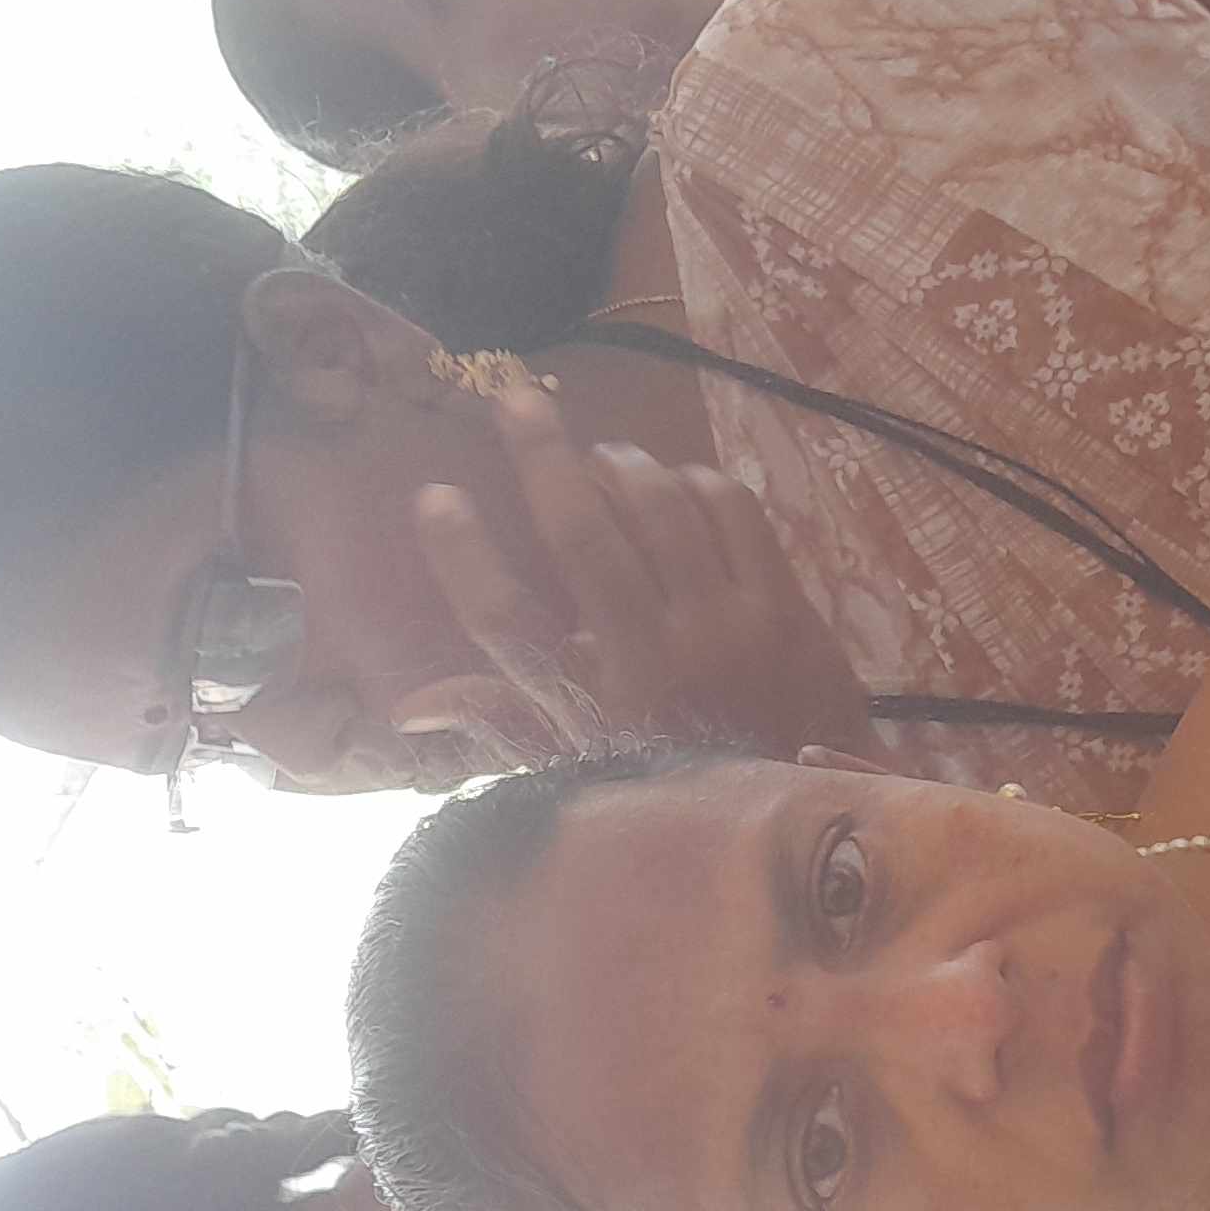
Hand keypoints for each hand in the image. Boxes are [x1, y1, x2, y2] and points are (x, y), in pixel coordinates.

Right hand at [412, 386, 879, 762]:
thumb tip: (407, 710)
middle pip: (584, 537)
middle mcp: (657, 660)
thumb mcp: (581, 767)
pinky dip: (696, 483)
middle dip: (541, 458)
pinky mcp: (785, 608)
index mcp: (592, 709)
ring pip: (663, 509)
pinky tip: (677, 483)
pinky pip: (733, 511)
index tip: (436, 496)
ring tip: (602, 456)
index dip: (464, 555)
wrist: (802, 810)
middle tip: (514, 400)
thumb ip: (499, 727)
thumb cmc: (675, 782)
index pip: (509, 623)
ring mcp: (728, 628)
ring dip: (623, 465)